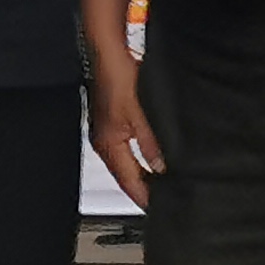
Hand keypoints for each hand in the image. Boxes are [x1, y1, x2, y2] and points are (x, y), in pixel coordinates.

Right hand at [89, 58, 162, 208]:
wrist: (108, 54)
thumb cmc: (118, 78)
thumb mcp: (142, 115)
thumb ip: (152, 144)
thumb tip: (161, 166)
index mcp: (109, 144)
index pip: (128, 180)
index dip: (143, 196)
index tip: (156, 209)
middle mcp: (104, 141)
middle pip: (124, 175)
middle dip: (141, 188)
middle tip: (161, 200)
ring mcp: (105, 131)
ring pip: (123, 163)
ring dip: (139, 173)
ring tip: (158, 183)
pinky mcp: (110, 121)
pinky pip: (123, 149)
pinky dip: (135, 159)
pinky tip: (148, 157)